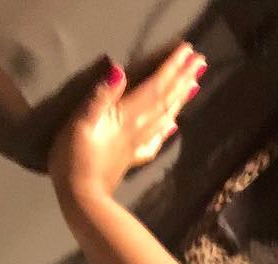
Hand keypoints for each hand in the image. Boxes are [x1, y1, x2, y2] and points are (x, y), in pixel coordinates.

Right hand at [47, 43, 205, 202]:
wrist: (82, 198)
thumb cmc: (75, 157)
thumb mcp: (82, 121)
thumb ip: (101, 96)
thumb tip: (119, 69)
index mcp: (128, 116)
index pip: (155, 86)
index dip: (172, 67)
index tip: (189, 51)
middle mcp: (139, 128)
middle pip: (166, 100)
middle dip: (183, 79)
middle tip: (201, 61)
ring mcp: (137, 145)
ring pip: (165, 117)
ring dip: (180, 98)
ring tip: (195, 84)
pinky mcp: (132, 158)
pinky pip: (155, 141)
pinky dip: (166, 130)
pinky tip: (173, 125)